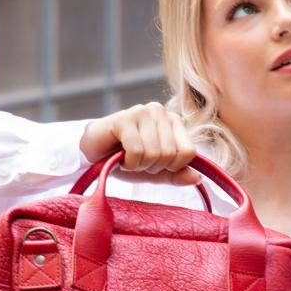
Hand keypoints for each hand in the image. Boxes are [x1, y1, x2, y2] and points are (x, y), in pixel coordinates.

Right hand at [79, 102, 202, 185]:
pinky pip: (137, 150)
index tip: (154, 164)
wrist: (93, 154)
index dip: (172, 167)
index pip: (189, 152)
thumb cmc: (125, 160)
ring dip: (138, 165)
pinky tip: (119, 156)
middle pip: (170, 154)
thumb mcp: (155, 171)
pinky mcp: (123, 119)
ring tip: (127, 158)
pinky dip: (128, 162)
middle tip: (137, 161)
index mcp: (172, 121)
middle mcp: (159, 111)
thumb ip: (177, 174)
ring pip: (154, 153)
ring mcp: (141, 112)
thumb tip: (197, 178)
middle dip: (152, 166)